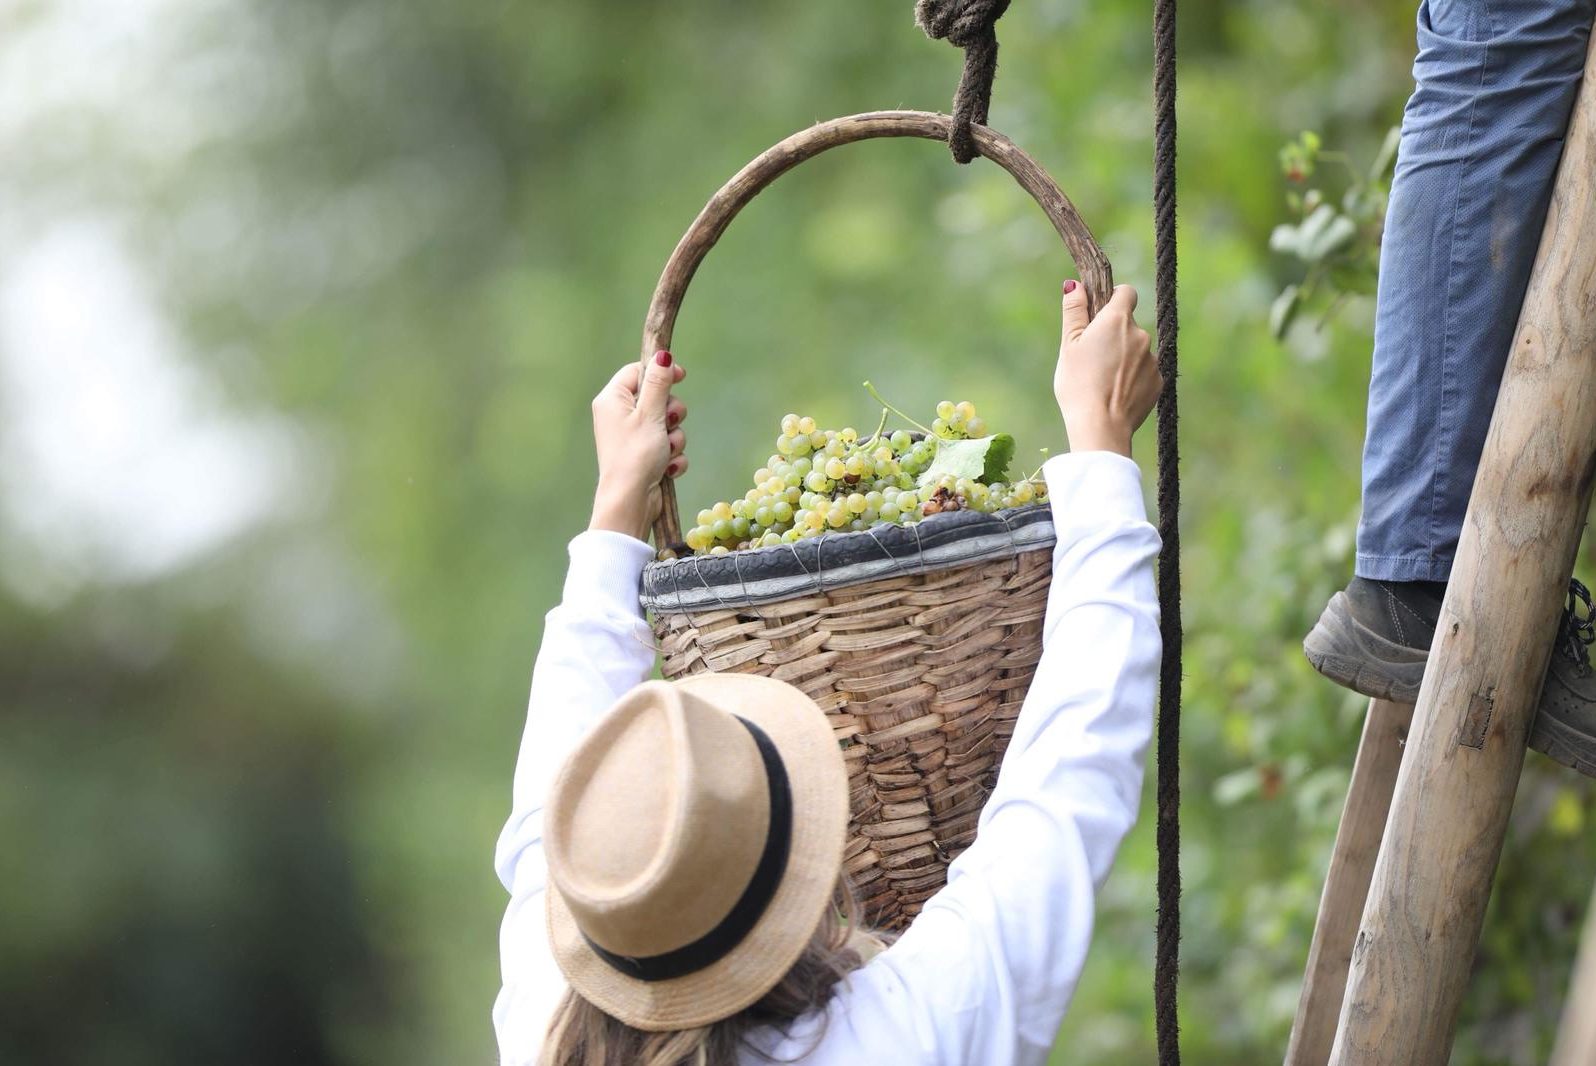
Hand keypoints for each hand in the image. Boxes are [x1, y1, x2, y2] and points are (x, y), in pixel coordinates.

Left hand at [588, 351, 687, 540]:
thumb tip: (662, 355)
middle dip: (671, 413)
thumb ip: (658, 383)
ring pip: (666, 423)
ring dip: (675, 438)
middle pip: (657, 397)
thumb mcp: (650, 414)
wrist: (631, 501)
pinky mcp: (645, 455)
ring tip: (666, 452)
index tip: (681, 376)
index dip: (660, 372)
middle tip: (667, 423)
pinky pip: (668, 445)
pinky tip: (667, 468)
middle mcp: (619, 416)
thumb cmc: (636, 456)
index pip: (638, 371)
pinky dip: (672, 456)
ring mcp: (633, 437)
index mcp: (612, 400)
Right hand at [1055, 281, 1160, 456]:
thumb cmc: (1079, 384)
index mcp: (1117, 320)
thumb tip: (1075, 285)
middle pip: (1128, 324)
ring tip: (1104, 380)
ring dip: (1124, 357)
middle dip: (1114, 335)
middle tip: (1093, 357)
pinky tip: (1116, 393)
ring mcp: (1152, 359)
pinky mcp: (1159, 381)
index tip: (1101, 312)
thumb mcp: (1068, 345)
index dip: (1114, 298)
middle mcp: (1141, 334)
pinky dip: (1133, 377)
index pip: (1126, 291)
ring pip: (1137, 349)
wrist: (1101, 426)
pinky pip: (1145, 371)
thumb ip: (1074, 311)